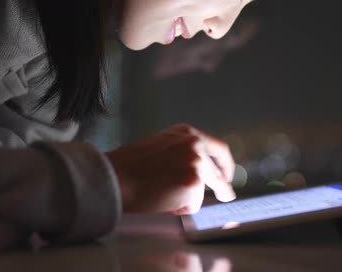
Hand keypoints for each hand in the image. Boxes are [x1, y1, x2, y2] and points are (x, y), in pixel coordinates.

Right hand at [105, 124, 235, 213]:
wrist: (115, 177)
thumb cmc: (130, 166)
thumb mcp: (162, 146)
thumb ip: (183, 153)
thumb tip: (200, 171)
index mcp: (187, 133)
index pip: (218, 148)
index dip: (225, 164)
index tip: (225, 174)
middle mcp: (195, 144)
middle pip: (217, 172)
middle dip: (222, 186)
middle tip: (225, 194)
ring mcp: (196, 163)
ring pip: (201, 190)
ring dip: (185, 198)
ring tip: (160, 195)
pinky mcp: (193, 183)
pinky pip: (192, 205)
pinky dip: (179, 208)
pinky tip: (160, 201)